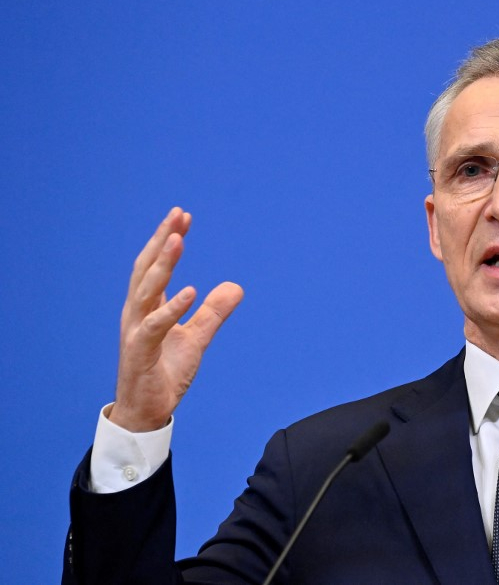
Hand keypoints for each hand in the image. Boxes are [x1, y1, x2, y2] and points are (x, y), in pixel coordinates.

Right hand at [109, 208, 243, 431]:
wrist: (147, 410)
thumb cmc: (164, 372)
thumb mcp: (196, 338)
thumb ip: (213, 312)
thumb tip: (236, 287)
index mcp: (147, 307)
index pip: (156, 265)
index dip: (167, 240)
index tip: (182, 216)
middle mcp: (137, 313)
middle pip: (147, 269)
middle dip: (162, 240)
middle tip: (177, 214)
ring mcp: (136, 331)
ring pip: (146, 291)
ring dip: (163, 265)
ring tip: (178, 240)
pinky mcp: (141, 351)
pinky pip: (156, 326)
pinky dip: (173, 308)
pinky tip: (192, 292)